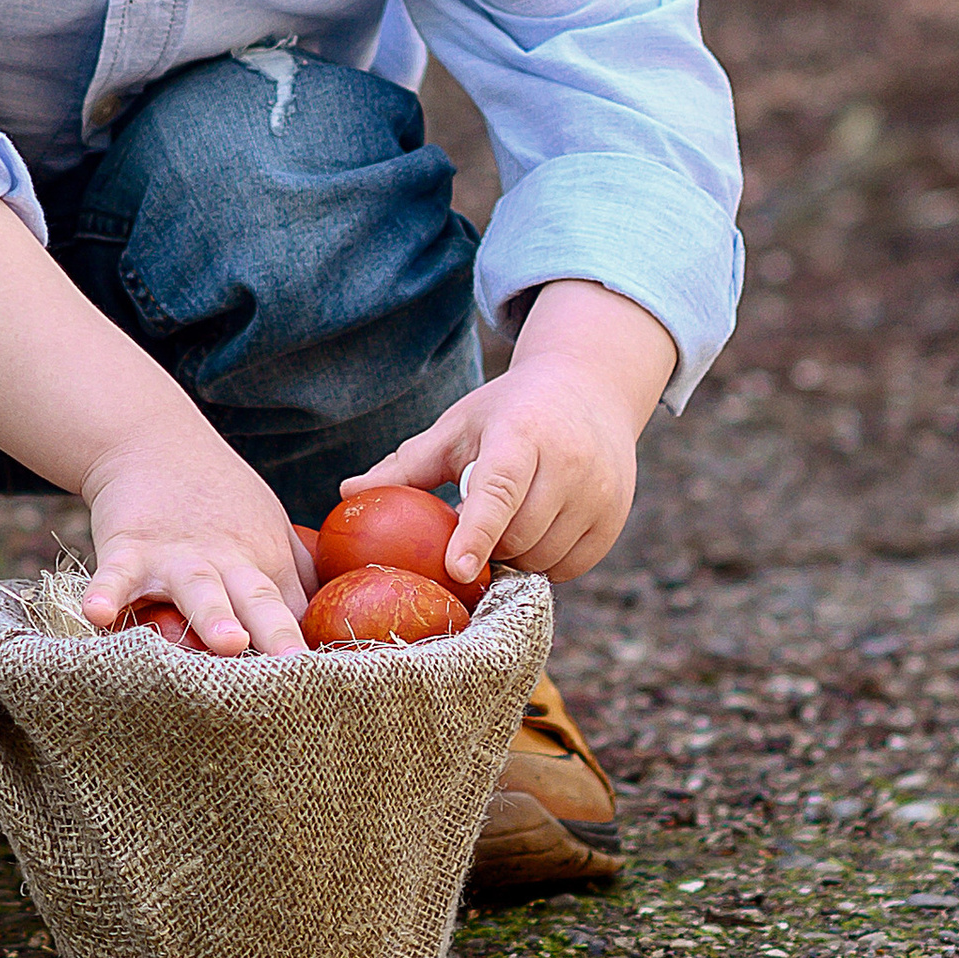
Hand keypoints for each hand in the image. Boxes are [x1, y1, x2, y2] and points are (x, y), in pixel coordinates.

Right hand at [0, 199, 314, 650]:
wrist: (152, 439)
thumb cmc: (218, 498)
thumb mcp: (270, 527)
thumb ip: (299, 575)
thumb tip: (328, 623)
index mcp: (265, 562)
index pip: (292, 614)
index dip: (306, 647)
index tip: (328, 681)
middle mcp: (227, 561)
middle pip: (258, 599)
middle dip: (276, 631)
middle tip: (296, 664)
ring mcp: (176, 556)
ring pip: (199, 590)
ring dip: (213, 617)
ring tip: (230, 644)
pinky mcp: (128, 547)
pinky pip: (115, 576)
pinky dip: (106, 594)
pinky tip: (97, 615)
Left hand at [347, 283, 677, 591]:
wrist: (590, 389)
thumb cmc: (508, 411)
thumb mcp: (458, 426)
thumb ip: (407, 465)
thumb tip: (345, 494)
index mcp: (522, 432)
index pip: (499, 489)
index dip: (476, 532)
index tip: (457, 569)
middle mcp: (569, 461)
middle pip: (518, 535)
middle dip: (488, 544)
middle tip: (470, 529)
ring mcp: (599, 492)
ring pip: (543, 557)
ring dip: (515, 556)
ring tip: (505, 523)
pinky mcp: (613, 518)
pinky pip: (569, 566)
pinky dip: (545, 561)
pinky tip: (535, 529)